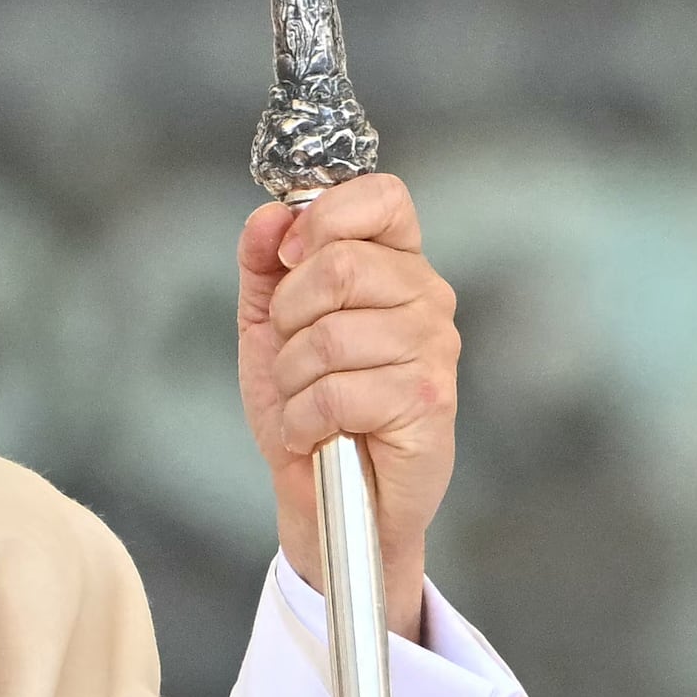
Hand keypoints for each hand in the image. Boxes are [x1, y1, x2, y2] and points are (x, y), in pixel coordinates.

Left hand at [237, 172, 460, 612]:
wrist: (329, 500)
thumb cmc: (308, 410)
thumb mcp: (269, 328)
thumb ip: (264, 265)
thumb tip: (270, 216)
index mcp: (396, 266)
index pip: (383, 197)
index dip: (325, 217)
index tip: (291, 259)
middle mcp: (427, 299)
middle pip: (339, 266)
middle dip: (288, 317)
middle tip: (292, 356)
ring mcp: (433, 350)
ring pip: (329, 335)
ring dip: (293, 378)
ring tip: (306, 402)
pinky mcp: (427, 402)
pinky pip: (337, 391)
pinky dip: (304, 420)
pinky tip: (314, 433)